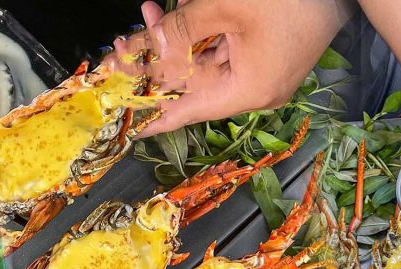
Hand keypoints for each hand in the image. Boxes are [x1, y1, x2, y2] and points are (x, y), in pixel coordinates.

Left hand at [112, 0, 350, 136]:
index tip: (132, 125)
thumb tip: (146, 46)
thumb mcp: (226, 7)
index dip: (157, 117)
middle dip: (160, 55)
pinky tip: (185, 8)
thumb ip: (180, 30)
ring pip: (207, 58)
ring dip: (179, 35)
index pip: (191, 110)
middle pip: (194, 81)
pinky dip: (204, 29)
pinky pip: (226, 46)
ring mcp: (266, 69)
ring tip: (153, 11)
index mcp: (250, 90)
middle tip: (129, 38)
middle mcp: (258, 87)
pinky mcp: (270, 50)